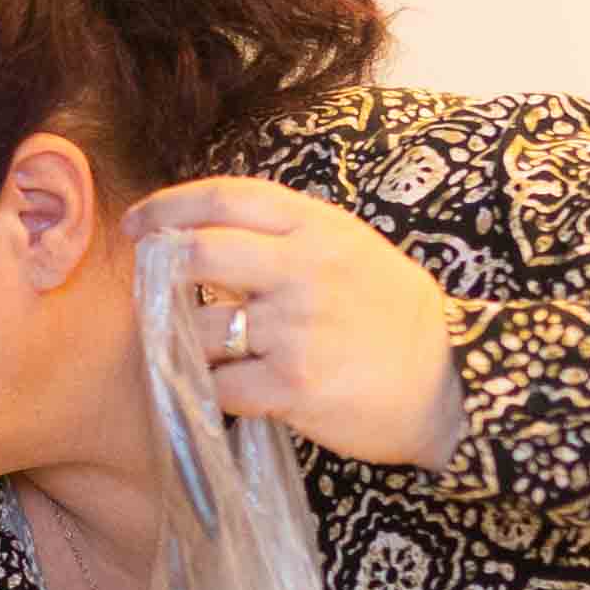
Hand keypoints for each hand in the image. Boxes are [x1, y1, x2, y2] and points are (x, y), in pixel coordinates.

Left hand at [131, 180, 468, 469]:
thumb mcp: (352, 250)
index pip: (225, 198)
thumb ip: (288, 236)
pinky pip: (221, 385)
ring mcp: (295, 329)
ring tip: (197, 352)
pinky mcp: (293, 385)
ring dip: (183, 344)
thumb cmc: (395, 315)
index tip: (138, 225)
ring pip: (198, 329)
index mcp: (316, 228)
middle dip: (158, 271)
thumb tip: (209, 232)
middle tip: (146, 290)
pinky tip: (229, 390)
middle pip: (197, 252)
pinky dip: (212, 390)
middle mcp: (302, 270)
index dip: (169, 207)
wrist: (452, 381)